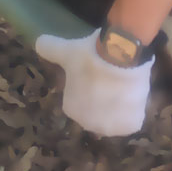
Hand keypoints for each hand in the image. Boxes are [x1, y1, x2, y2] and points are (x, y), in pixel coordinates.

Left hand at [35, 29, 152, 135]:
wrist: (119, 59)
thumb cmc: (90, 56)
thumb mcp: (66, 50)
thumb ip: (49, 48)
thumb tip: (38, 42)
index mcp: (71, 109)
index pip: (79, 99)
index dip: (89, 85)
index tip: (95, 73)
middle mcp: (89, 124)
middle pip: (98, 110)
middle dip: (103, 98)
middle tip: (110, 77)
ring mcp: (111, 128)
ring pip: (116, 116)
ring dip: (118, 105)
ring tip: (123, 84)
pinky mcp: (130, 126)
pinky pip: (132, 119)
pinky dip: (134, 110)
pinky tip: (132, 94)